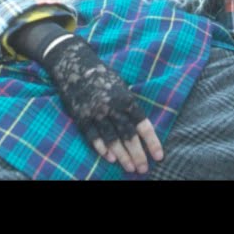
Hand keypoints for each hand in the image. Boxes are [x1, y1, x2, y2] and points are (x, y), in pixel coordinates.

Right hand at [41, 35, 163, 174]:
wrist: (74, 64)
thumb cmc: (101, 75)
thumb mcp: (121, 85)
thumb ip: (129, 105)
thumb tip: (140, 126)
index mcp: (126, 99)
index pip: (143, 125)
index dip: (152, 142)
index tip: (159, 157)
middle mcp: (112, 107)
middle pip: (128, 135)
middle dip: (138, 154)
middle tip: (144, 169)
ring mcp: (96, 112)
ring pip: (112, 139)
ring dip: (122, 156)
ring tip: (130, 168)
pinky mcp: (81, 116)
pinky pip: (92, 136)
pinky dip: (101, 148)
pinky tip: (109, 158)